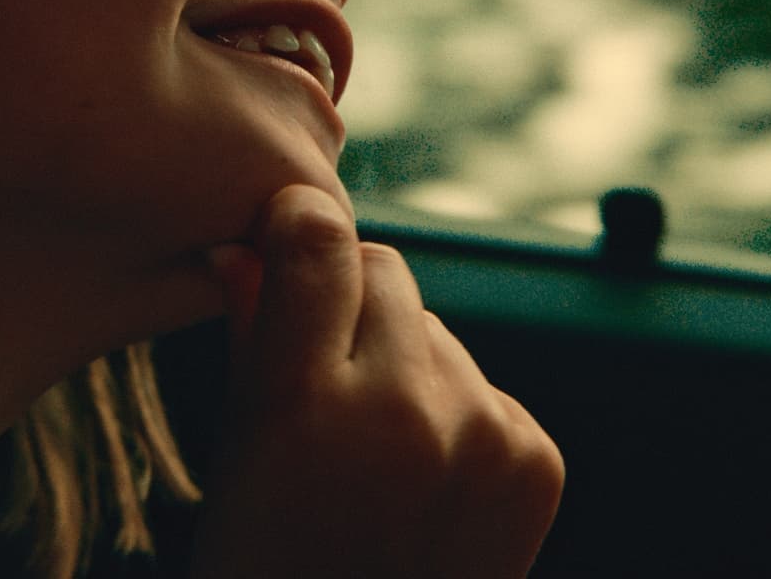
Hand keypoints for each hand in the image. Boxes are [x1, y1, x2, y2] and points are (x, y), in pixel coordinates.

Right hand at [190, 184, 564, 578]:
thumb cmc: (273, 568)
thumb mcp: (235, 459)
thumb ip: (249, 336)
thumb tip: (249, 242)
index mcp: (306, 406)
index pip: (320, 242)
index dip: (300, 225)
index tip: (287, 229)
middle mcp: (407, 407)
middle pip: (386, 273)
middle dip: (353, 306)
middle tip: (324, 383)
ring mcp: (483, 433)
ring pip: (437, 332)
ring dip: (408, 366)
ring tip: (375, 458)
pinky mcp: (535, 458)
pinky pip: (486, 385)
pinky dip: (458, 416)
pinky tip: (425, 486)